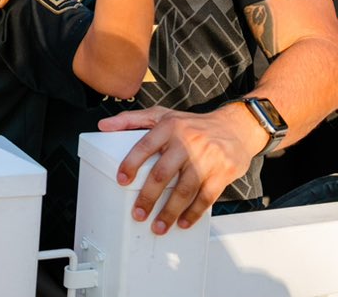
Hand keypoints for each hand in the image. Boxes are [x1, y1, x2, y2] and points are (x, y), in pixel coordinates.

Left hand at [97, 104, 264, 233]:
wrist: (235, 127)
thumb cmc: (193, 124)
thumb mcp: (161, 114)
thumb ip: (130, 120)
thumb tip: (103, 125)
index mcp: (169, 127)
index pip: (145, 146)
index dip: (131, 163)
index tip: (121, 180)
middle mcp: (187, 142)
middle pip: (163, 173)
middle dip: (148, 197)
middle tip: (138, 213)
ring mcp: (206, 158)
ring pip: (184, 190)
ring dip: (170, 211)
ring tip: (158, 225)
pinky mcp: (222, 173)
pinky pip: (206, 197)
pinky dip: (193, 212)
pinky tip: (183, 221)